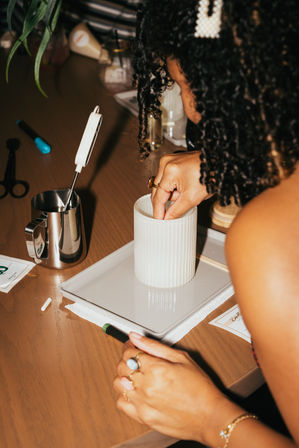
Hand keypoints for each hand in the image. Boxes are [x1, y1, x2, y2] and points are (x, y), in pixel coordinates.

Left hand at [113, 333, 235, 444]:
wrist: (209, 416)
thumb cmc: (200, 388)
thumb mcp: (181, 358)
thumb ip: (154, 346)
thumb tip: (135, 337)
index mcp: (156, 369)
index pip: (129, 352)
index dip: (129, 347)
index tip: (133, 346)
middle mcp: (147, 387)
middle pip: (122, 367)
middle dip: (127, 360)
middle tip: (137, 359)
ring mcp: (143, 403)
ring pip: (118, 385)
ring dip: (124, 377)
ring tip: (136, 376)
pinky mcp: (143, 417)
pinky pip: (121, 404)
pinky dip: (124, 396)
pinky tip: (135, 391)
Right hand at [151, 151, 211, 219]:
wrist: (220, 165)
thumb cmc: (210, 176)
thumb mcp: (192, 198)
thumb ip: (176, 211)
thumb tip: (166, 218)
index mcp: (169, 171)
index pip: (158, 197)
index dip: (158, 211)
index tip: (158, 220)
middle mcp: (166, 163)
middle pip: (158, 190)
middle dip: (167, 200)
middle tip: (178, 205)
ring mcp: (169, 160)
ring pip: (162, 185)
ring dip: (172, 193)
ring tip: (187, 190)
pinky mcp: (173, 161)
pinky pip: (167, 178)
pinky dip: (174, 186)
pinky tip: (185, 186)